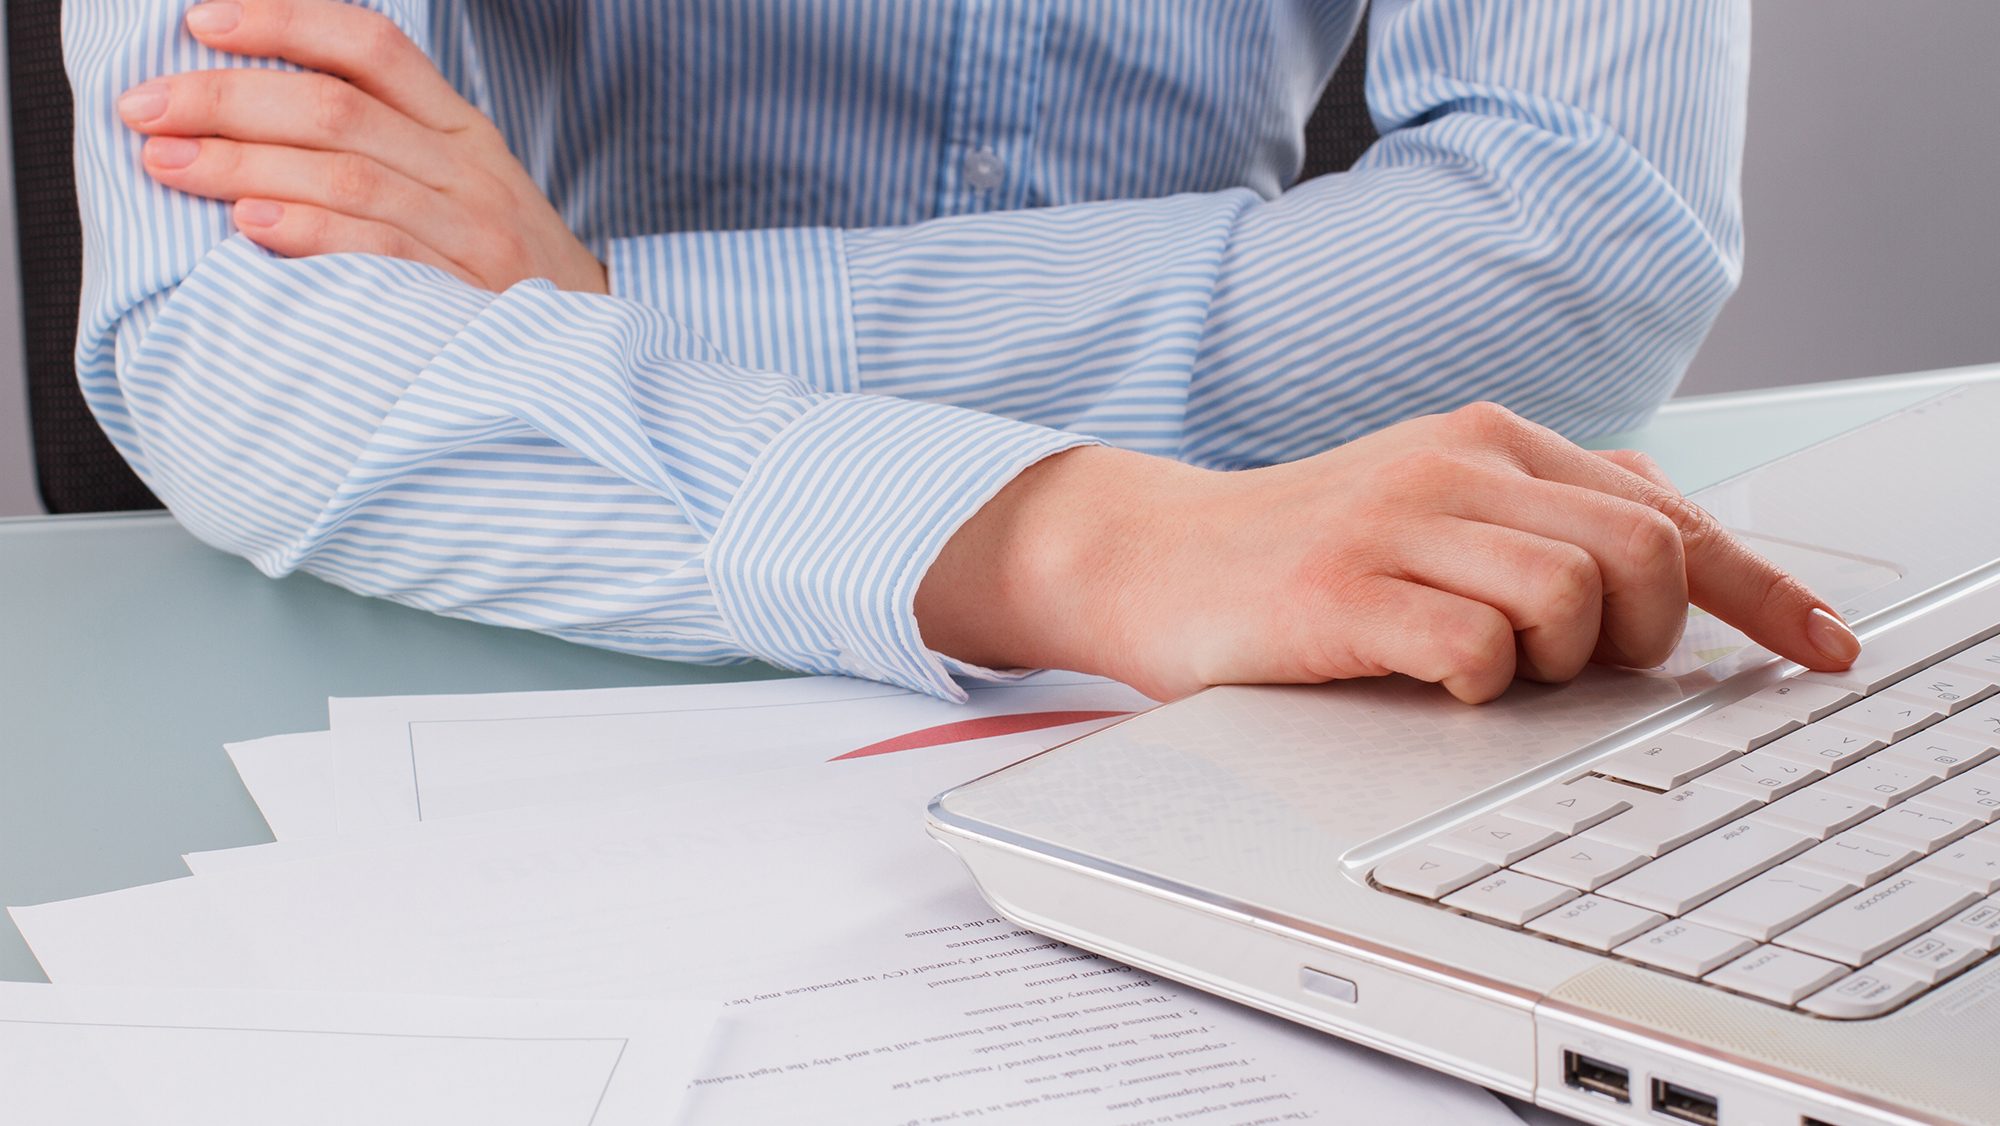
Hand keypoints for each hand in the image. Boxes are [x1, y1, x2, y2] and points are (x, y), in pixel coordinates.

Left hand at [116, 0, 606, 294]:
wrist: (592, 354)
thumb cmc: (500, 270)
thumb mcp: (460, 188)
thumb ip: (384, 146)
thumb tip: (253, 116)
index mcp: (462, 129)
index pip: (371, 47)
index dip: (282, 21)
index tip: (198, 21)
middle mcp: (471, 169)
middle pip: (337, 109)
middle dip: (227, 101)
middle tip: (147, 110)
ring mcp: (475, 231)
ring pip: (348, 173)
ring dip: (244, 164)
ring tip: (169, 164)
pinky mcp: (471, 295)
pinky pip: (381, 250)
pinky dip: (310, 233)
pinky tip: (250, 223)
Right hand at [917, 402, 1861, 701]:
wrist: (1148, 555)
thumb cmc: (1300, 552)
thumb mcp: (1434, 509)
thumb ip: (1544, 519)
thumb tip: (1675, 564)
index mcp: (1493, 443)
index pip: (1672, 513)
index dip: (1766, 592)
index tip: (1821, 650)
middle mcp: (1456, 465)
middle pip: (1644, 554)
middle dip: (1643, 638)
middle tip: (1578, 669)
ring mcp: (1396, 524)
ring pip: (1572, 601)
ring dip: (1554, 665)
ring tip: (1486, 670)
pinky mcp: (1341, 593)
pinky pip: (1475, 652)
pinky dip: (1477, 686)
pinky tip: (1427, 678)